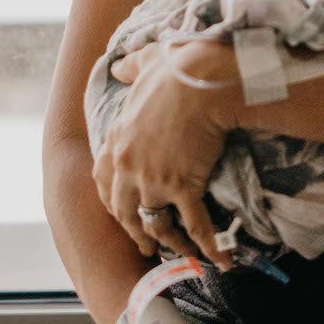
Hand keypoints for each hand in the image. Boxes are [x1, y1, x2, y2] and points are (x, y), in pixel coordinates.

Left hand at [97, 38, 240, 268]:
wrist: (203, 81)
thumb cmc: (177, 68)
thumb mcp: (144, 63)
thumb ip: (129, 68)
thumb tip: (117, 67)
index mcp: (117, 138)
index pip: (103, 178)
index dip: (111, 198)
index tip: (122, 210)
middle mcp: (129, 165)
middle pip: (123, 210)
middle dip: (134, 230)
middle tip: (146, 244)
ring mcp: (154, 179)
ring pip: (155, 223)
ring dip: (168, 243)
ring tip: (181, 256)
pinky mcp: (183, 187)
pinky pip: (194, 225)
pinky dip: (208, 245)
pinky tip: (220, 260)